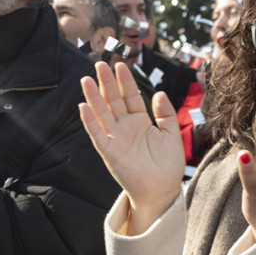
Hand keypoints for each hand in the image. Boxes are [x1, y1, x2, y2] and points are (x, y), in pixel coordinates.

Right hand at [78, 61, 184, 234]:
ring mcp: (115, 139)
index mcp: (140, 122)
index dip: (125, 81)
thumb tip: (160, 93)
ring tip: (86, 79)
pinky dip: (90, 121)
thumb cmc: (168, 166)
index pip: (130, 96)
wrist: (163, 190)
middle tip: (99, 63)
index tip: (120, 64)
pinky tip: (83, 107)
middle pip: (113, 100)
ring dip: (93, 97)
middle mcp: (125, 128)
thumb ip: (166, 114)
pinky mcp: (109, 152)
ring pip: (102, 113)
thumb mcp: (172, 135)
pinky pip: (97, 134)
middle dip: (106, 83)